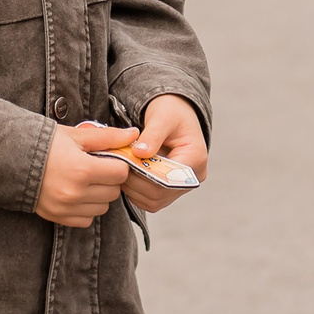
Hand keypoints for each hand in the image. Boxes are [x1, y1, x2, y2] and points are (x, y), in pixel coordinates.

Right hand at [37, 122, 136, 226]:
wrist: (11, 160)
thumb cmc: (44, 144)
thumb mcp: (76, 136)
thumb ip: (108, 137)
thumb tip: (134, 135)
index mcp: (82, 169)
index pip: (120, 173)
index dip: (118, 164)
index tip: (108, 159)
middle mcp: (75, 192)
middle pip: (113, 192)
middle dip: (109, 179)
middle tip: (96, 168)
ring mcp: (67, 208)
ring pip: (103, 207)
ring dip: (99, 195)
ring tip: (84, 180)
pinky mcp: (60, 218)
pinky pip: (88, 219)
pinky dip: (87, 208)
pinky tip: (76, 193)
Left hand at [121, 95, 207, 213]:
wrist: (174, 113)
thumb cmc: (171, 111)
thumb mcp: (162, 117)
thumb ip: (152, 135)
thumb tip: (139, 153)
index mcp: (195, 158)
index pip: (168, 178)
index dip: (144, 174)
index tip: (127, 160)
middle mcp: (192, 177)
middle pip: (159, 193)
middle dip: (134, 180)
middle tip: (118, 164)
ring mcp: (181, 186)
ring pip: (152, 201)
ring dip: (132, 188)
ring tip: (121, 167)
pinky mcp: (170, 190)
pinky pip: (150, 200)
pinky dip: (135, 191)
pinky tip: (127, 173)